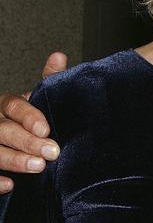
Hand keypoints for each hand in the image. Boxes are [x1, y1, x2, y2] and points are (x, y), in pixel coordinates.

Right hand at [0, 52, 66, 193]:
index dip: (29, 117)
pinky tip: (10, 185)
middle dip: (26, 142)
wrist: (20, 137)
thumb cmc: (32, 116)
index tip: (46, 129)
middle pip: (3, 131)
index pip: (14, 106)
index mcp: (6, 104)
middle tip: (51, 152)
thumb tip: (59, 56)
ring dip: (13, 160)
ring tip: (38, 167)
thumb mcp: (41, 97)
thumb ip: (49, 79)